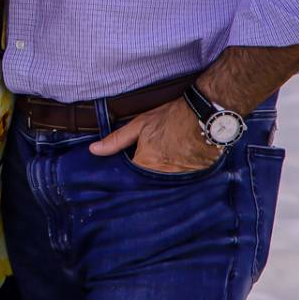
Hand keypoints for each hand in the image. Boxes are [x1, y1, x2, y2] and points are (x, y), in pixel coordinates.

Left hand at [89, 98, 221, 172]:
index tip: (125, 175)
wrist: (204, 114)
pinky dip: (178, 177)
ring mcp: (180, 178)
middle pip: (148, 184)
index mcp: (145, 164)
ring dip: (161, 180)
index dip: (127, 178)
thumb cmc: (170, 117)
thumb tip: (94, 150)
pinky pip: (182, 182)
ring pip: (164, 185)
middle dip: (144, 181)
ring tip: (163, 167)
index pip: (130, 180)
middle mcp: (162, 176)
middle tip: (147, 168)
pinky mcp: (196, 177)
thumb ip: (116, 140)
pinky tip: (179, 167)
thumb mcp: (139, 125)